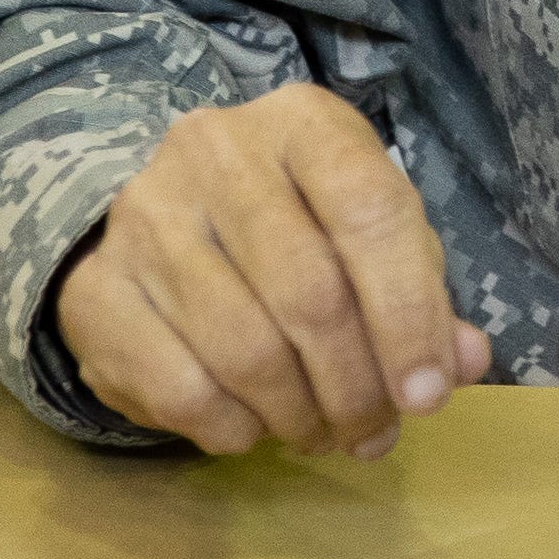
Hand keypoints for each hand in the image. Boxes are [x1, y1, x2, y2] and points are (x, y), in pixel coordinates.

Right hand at [58, 84, 493, 457]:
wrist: (163, 218)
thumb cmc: (296, 224)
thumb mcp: (369, 236)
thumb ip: (422, 295)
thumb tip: (462, 365)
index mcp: (304, 124)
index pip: (371, 213)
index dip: (409, 316)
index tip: (429, 395)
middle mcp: (216, 152)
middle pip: (309, 294)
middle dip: (357, 388)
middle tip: (374, 433)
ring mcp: (145, 217)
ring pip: (246, 352)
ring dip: (301, 417)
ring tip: (324, 434)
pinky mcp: (96, 288)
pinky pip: (182, 389)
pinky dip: (234, 430)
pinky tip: (255, 427)